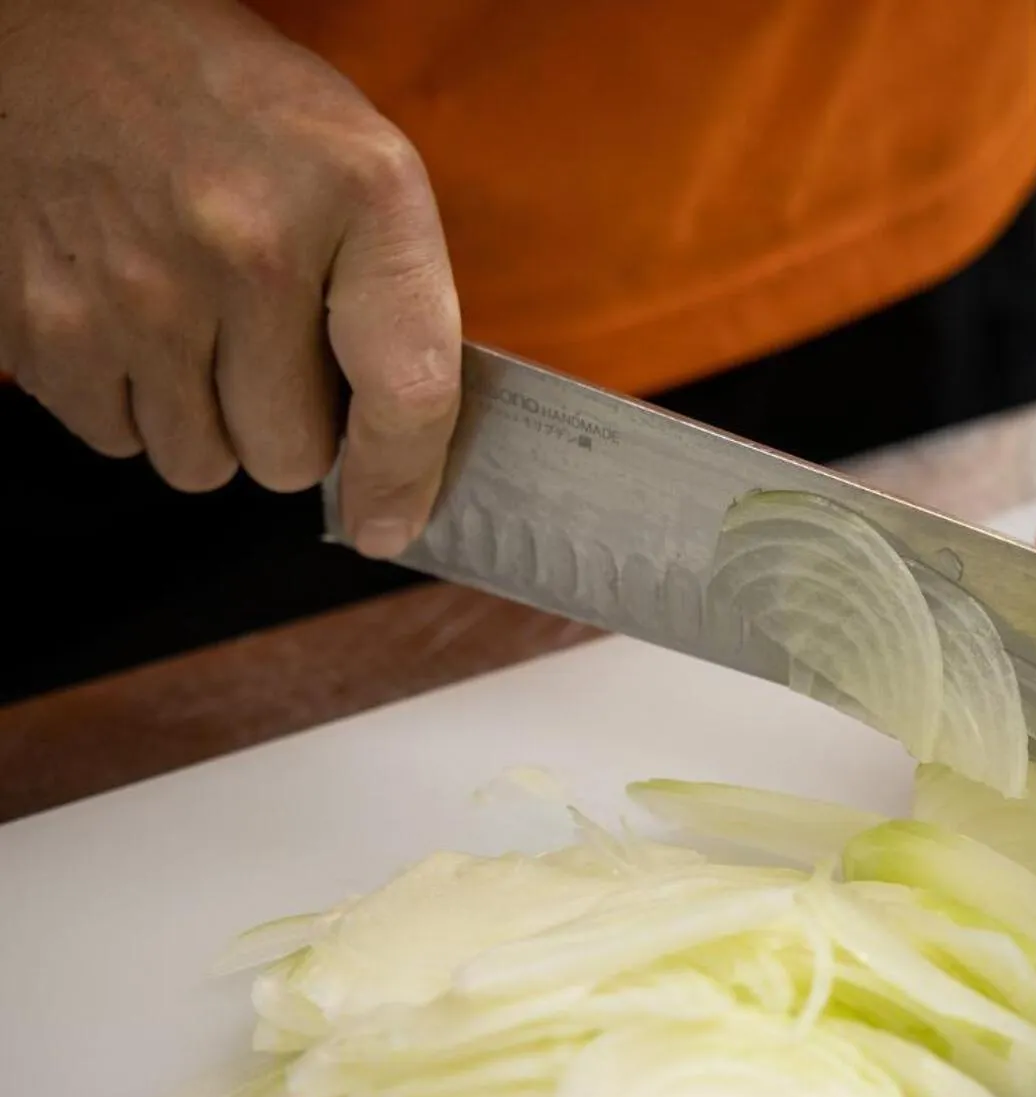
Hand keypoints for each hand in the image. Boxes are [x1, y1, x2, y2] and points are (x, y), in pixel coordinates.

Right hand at [0, 0, 459, 553]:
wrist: (64, 25)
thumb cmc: (230, 106)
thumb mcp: (359, 167)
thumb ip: (399, 304)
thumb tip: (402, 464)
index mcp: (354, 197)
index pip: (407, 391)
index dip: (404, 479)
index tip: (393, 522)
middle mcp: (247, 246)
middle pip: (289, 456)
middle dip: (287, 424)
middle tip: (265, 347)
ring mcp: (136, 287)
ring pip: (200, 463)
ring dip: (205, 419)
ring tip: (195, 324)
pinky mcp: (43, 316)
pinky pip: (112, 436)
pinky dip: (126, 399)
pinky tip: (129, 315)